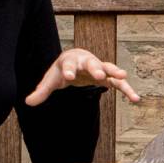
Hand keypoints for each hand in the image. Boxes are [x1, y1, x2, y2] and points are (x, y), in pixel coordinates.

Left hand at [24, 48, 140, 106]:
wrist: (75, 59)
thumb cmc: (62, 70)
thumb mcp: (51, 79)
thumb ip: (41, 91)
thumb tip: (28, 103)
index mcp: (70, 61)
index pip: (69, 65)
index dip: (69, 71)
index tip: (70, 78)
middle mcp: (86, 61)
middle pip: (91, 63)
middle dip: (95, 68)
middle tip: (99, 75)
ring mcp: (98, 67)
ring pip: (108, 68)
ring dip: (115, 72)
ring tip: (123, 77)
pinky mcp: (108, 76)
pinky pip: (119, 83)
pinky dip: (127, 89)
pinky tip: (135, 99)